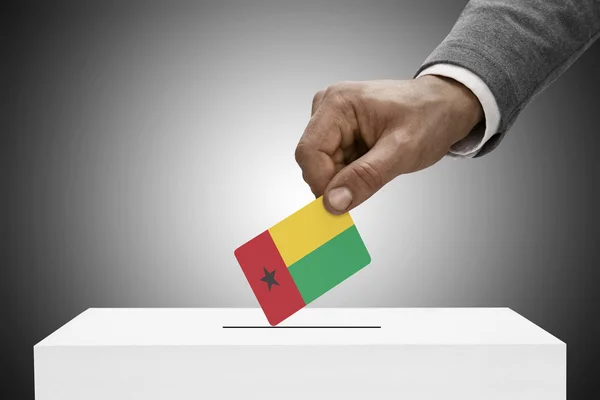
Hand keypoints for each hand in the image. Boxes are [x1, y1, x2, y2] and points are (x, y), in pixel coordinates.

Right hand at [294, 76, 483, 213]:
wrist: (446, 106)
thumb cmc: (430, 117)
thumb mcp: (402, 151)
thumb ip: (365, 177)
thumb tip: (333, 202)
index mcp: (338, 103)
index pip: (309, 152)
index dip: (321, 183)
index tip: (341, 205)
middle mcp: (328, 108)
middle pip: (313, 161)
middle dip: (337, 181)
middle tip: (371, 182)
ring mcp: (332, 120)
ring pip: (322, 166)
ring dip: (346, 178)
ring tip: (378, 165)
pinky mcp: (339, 132)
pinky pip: (333, 164)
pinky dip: (350, 174)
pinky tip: (373, 164)